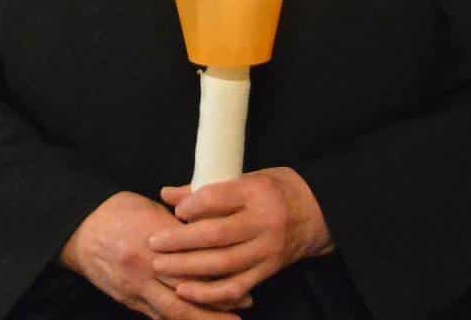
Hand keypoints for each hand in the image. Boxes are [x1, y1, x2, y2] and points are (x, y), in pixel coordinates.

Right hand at [61, 193, 246, 319]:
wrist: (79, 230)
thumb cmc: (116, 213)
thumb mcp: (150, 210)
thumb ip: (179, 226)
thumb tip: (209, 233)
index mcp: (154, 240)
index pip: (193, 261)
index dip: (220, 274)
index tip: (244, 277)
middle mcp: (145, 267)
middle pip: (187, 292)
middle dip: (217, 303)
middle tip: (245, 304)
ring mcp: (135, 287)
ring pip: (173, 311)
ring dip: (202, 318)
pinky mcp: (127, 300)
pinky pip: (156, 316)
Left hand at [150, 169, 332, 309]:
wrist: (317, 211)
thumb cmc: (275, 190)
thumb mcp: (246, 178)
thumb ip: (207, 189)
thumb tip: (167, 194)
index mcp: (256, 191)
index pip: (217, 198)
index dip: (191, 206)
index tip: (174, 211)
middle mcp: (263, 221)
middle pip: (216, 234)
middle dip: (180, 241)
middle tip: (153, 243)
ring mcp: (266, 249)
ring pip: (223, 264)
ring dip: (188, 268)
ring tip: (161, 266)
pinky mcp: (268, 270)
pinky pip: (235, 287)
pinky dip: (209, 293)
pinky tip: (185, 290)